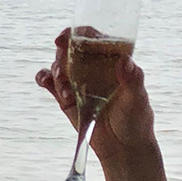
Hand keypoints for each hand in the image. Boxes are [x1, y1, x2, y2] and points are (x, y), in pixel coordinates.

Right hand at [35, 28, 156, 166]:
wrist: (123, 148)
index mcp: (110, 58)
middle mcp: (91, 65)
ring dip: (57, 72)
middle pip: (70, 47)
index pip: (92, 37)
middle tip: (63, 69)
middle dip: (62, 53)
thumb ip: (132, 79)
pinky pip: (48, 81)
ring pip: (59, 64)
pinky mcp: (65, 96)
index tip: (66, 36)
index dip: (78, 32)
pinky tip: (45, 82)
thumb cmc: (136, 118)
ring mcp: (77, 80)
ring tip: (67, 93)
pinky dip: (43, 78)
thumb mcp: (137, 98)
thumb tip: (125, 61)